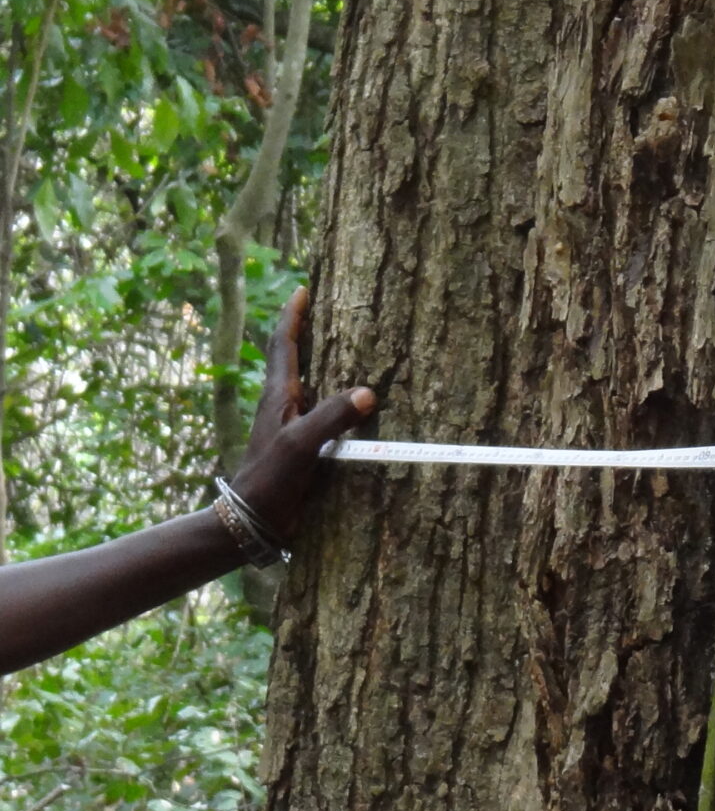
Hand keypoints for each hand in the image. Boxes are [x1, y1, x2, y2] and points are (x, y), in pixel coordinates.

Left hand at [228, 287, 376, 542]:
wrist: (250, 520)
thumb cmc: (269, 479)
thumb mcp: (301, 445)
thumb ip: (332, 417)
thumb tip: (368, 392)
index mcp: (278, 397)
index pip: (283, 346)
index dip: (292, 317)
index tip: (302, 290)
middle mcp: (282, 406)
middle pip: (293, 359)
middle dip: (306, 333)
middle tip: (325, 310)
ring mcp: (290, 426)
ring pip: (308, 385)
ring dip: (321, 365)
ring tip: (346, 349)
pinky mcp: (300, 447)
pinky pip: (320, 412)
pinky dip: (334, 399)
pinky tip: (352, 406)